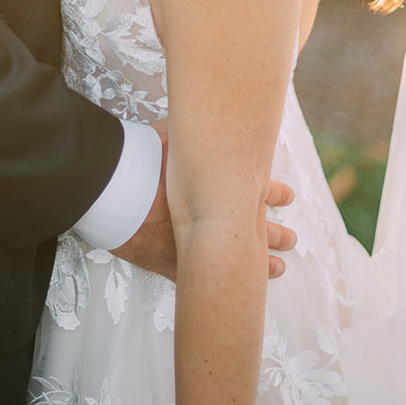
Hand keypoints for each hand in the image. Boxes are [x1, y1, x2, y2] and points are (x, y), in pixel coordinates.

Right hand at [111, 127, 297, 281]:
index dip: (273, 194)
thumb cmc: (140, 158)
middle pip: (253, 228)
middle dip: (274, 234)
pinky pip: (202, 280)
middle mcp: (213, 219)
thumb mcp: (171, 134)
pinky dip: (218, 285)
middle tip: (291, 239)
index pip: (256, 191)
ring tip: (279, 269)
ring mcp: (194, 245)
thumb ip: (189, 132)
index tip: (288, 197)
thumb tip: (198, 110)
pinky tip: (236, 293)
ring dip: (260, 266)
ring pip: (237, 260)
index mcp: (217, 187)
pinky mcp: (170, 263)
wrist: (115, 188)